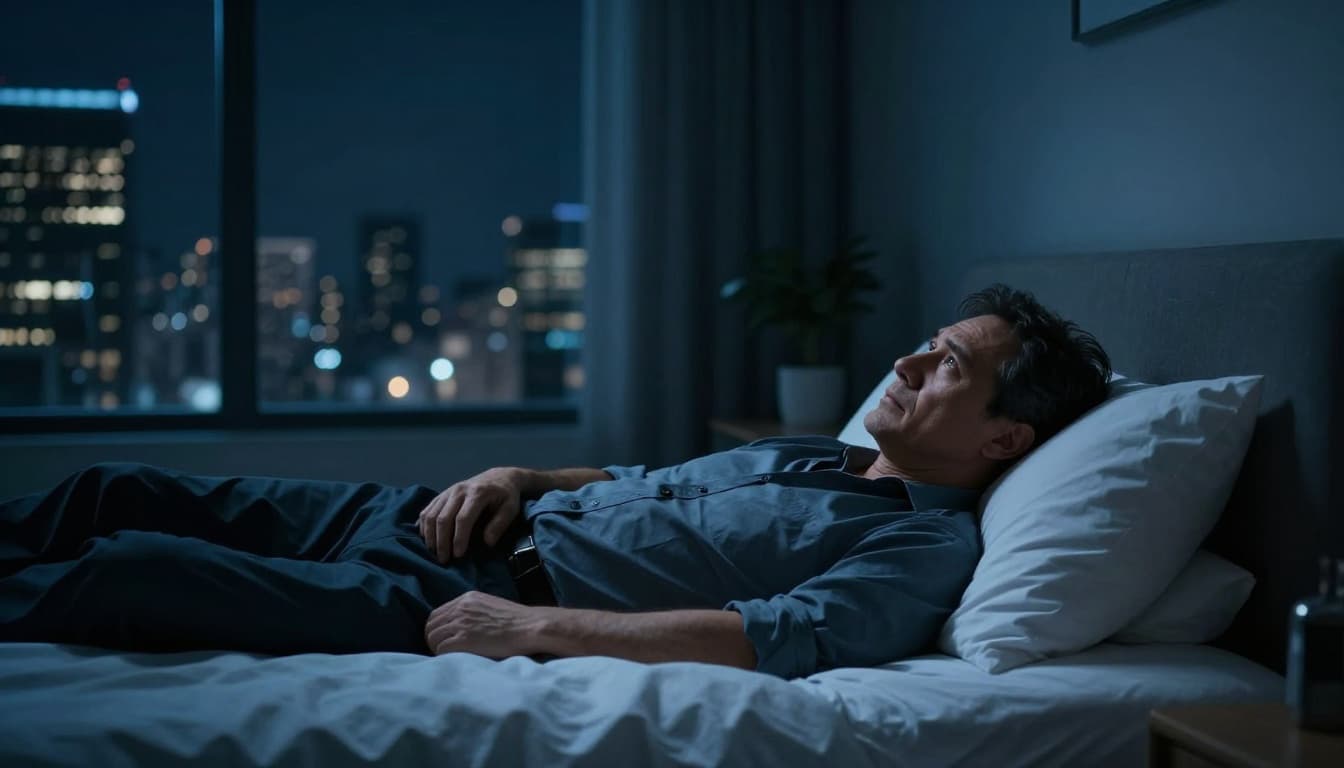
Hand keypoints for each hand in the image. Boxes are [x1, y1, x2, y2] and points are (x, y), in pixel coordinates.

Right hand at [418, 467, 528, 561]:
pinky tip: (427, 540)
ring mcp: (447, 492)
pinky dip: (423, 527)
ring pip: (430, 515)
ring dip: (430, 536)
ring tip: (434, 553)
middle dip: (441, 541)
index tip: (458, 555)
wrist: (498, 477)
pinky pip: (426, 511)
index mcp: (477, 493)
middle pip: (443, 518)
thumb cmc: (505, 496)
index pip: (463, 518)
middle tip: (444, 560)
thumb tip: (487, 542)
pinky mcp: (441, 495)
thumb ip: (500, 524)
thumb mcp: (511, 508)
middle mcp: (459, 490)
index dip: (459, 538)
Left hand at [424, 591, 547, 657]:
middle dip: (434, 640)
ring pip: (433, 638)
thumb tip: (462, 626)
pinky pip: (441, 649)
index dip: (438, 629)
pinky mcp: (464, 639)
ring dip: (438, 649)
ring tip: (450, 657)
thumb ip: (474, 612)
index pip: (437, 614)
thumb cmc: (517, 621)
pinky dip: (444, 657)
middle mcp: (460, 608)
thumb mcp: (491, 606)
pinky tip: (456, 660)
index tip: (445, 639)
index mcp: (467, 599)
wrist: (530, 627)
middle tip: (444, 652)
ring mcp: (461, 623)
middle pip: (431, 626)